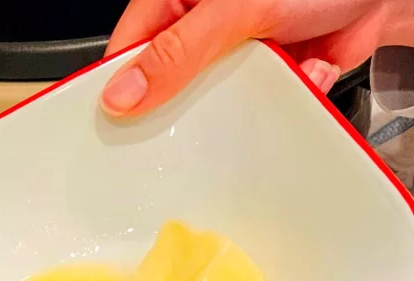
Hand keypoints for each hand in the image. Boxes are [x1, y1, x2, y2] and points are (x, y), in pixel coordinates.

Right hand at [100, 0, 413, 116]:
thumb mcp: (234, 9)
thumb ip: (177, 54)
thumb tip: (122, 93)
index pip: (130, 49)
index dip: (119, 90)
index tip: (113, 129)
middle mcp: (204, 23)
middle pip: (168, 82)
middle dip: (182, 108)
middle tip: (178, 136)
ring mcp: (239, 49)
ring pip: (213, 100)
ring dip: (237, 107)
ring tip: (252, 100)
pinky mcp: (271, 72)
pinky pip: (255, 105)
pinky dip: (276, 102)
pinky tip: (299, 77)